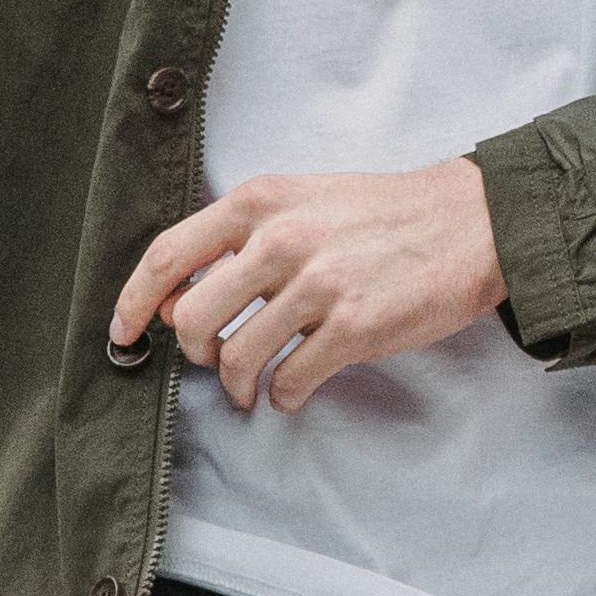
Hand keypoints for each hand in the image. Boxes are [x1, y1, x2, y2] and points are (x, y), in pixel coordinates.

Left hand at [111, 159, 506, 411]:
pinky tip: (295, 387)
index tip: (124, 332)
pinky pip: (289, 380)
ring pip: (238, 358)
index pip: (168, 255)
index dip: (134, 302)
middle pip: (194, 319)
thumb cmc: (383, 214)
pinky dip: (283, 395)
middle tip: (219, 359)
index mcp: (261, 202)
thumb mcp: (305, 200)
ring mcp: (318, 284)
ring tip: (257, 384)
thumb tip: (183, 298)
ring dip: (240, 384)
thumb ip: (245, 237)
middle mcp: (282, 239)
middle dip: (198, 353)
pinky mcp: (353, 326)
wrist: (471, 223)